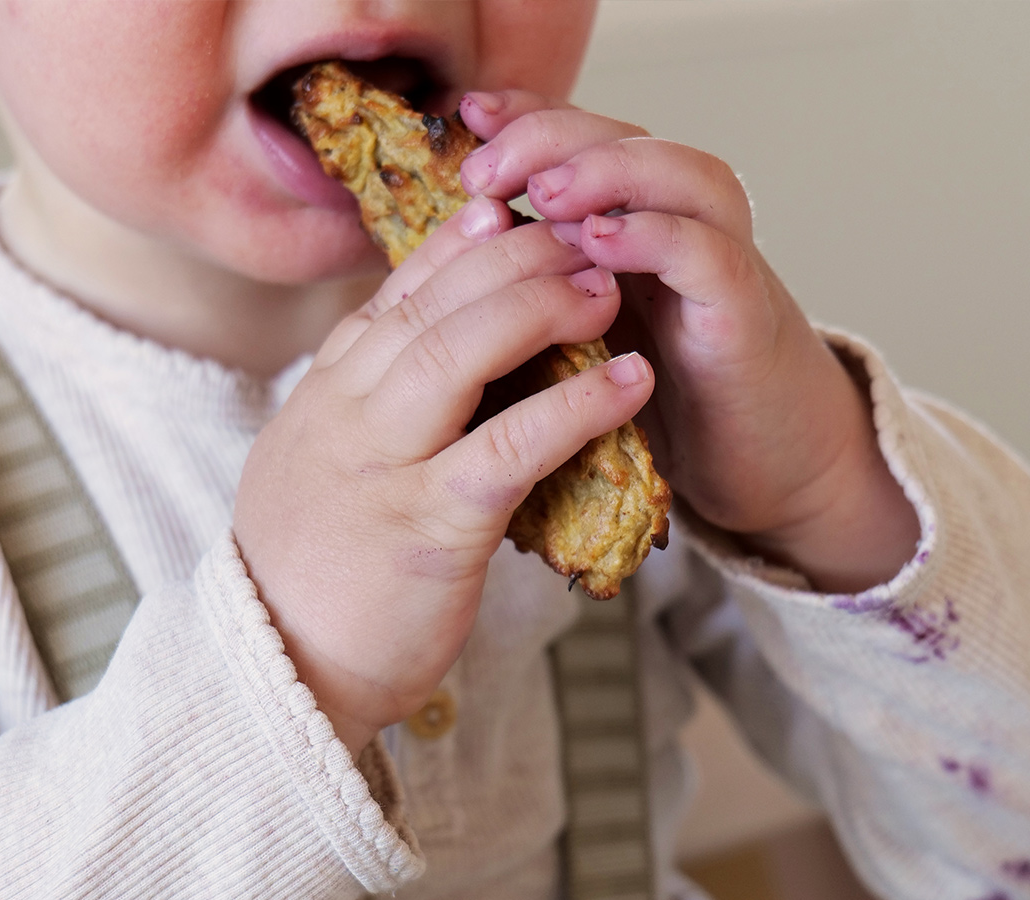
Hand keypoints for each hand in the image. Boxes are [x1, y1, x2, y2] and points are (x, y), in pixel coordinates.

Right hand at [234, 199, 653, 756]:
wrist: (282, 673)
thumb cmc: (312, 577)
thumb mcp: (313, 470)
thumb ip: (358, 411)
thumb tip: (410, 368)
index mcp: (323, 397)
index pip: (393, 296)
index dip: (454, 246)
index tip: (503, 210)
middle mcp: (346, 414)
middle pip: (433, 304)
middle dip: (512, 256)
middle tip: (578, 233)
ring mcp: (383, 466)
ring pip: (460, 351)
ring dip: (542, 306)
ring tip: (607, 285)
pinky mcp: (431, 526)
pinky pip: (510, 446)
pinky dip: (575, 406)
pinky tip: (629, 383)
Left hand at [459, 92, 918, 592]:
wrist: (757, 464)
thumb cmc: (661, 404)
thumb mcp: (584, 340)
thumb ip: (540, 295)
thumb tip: (457, 270)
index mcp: (634, 228)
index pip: (584, 143)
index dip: (529, 120)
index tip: (467, 120)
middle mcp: (681, 229)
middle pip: (627, 140)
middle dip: (552, 138)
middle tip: (485, 167)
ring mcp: (717, 267)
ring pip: (681, 178)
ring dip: (609, 174)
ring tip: (544, 192)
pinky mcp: (742, 319)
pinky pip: (710, 257)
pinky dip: (657, 239)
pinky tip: (600, 241)